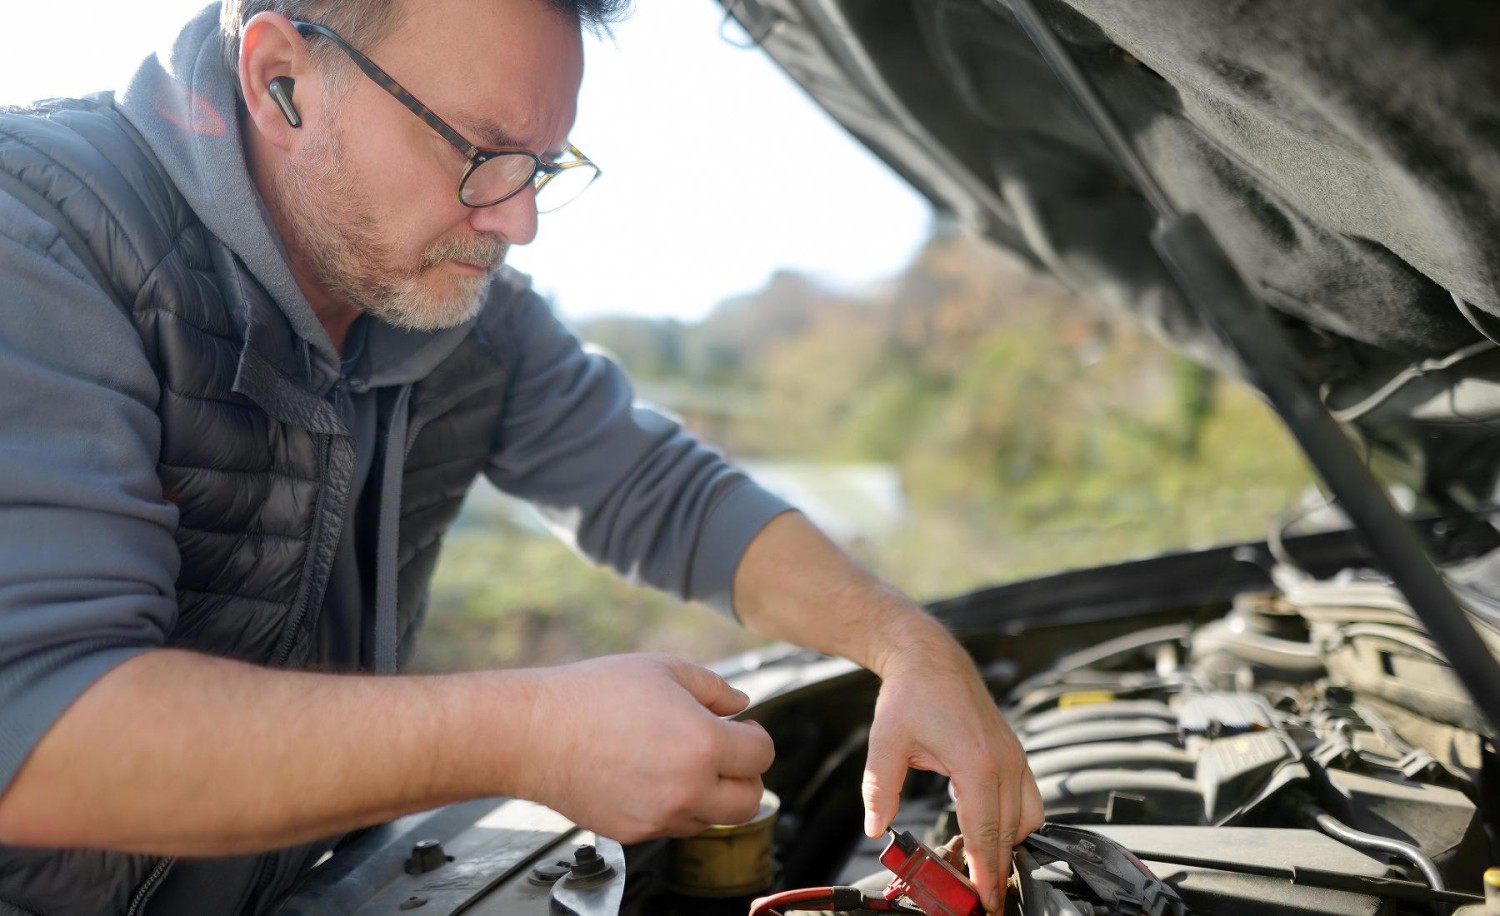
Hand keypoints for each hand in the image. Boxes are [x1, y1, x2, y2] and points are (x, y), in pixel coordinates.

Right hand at [517, 654, 774, 842]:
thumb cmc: (591, 696)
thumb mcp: (662, 669)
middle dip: (745, 775)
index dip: (756, 736)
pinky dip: (677, 806)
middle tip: (728, 754)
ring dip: (712, 793)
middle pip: (749, 800)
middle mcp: (687, 788)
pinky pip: (675, 826)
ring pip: (713, 818)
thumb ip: (713, 687)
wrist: (534, 733)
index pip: (762, 755)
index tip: (744, 729)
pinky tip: (654, 776)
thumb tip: (740, 704)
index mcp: (701, 744)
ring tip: (684, 761)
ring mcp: (660, 816)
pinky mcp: (635, 832)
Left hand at [860, 625, 1043, 914]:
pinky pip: (1026, 799)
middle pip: (1009, 833)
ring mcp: (1014, 756)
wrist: (930, 659)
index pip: (986, 832)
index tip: (984, 901)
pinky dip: (1014, 822)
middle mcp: (1004, 762)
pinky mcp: (1014, 753)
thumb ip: (881, 790)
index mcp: (976, 763)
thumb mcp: (886, 744)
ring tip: (981, 867)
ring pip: (1026, 819)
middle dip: (997, 869)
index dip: (985, 872)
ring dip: (1008, 845)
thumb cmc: (910, 695)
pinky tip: (989, 832)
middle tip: (982, 899)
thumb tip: (876, 827)